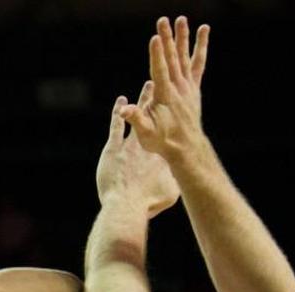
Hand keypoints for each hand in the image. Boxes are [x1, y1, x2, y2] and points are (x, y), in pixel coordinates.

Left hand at [96, 84, 179, 216]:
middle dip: (164, 101)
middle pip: (158, 118)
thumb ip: (174, 182)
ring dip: (144, 99)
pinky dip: (119, 111)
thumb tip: (182, 180)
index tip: (180, 109)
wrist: (127, 204)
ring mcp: (130, 146)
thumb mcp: (169, 194)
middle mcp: (148, 147)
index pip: (169, 134)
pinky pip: (116, 125)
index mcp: (163, 157)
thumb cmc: (147, 202)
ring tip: (149, 83)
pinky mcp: (113, 149)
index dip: (174, 121)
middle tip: (168, 86)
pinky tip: (121, 100)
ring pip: (138, 116)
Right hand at [121, 16, 209, 159]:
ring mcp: (187, 86)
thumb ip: (136, 119)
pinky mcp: (193, 86)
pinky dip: (201, 47)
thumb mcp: (146, 133)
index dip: (157, 54)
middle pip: (172, 58)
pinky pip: (198, 63)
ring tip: (181, 19)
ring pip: (184, 57)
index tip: (156, 37)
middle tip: (163, 20)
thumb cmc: (163, 141)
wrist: (186, 147)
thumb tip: (123, 112)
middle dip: (167, 38)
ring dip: (182, 37)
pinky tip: (204, 30)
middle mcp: (178, 87)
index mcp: (165, 96)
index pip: (160, 71)